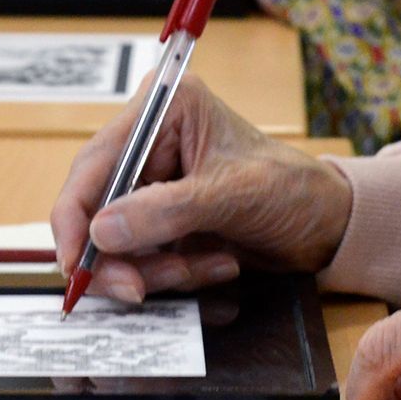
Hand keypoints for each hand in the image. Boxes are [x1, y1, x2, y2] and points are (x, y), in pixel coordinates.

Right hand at [51, 75, 355, 301]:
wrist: (326, 226)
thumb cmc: (292, 190)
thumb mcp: (232, 196)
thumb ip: (165, 212)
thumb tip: (101, 233)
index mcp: (163, 110)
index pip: (94, 164)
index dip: (74, 217)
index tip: (77, 263)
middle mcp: (148, 143)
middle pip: (96, 210)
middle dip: (123, 256)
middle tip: (141, 288)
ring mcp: (152, 186)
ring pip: (117, 245)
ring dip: (159, 269)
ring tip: (214, 264)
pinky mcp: (161, 222)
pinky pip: (141, 260)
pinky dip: (173, 274)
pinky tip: (217, 263)